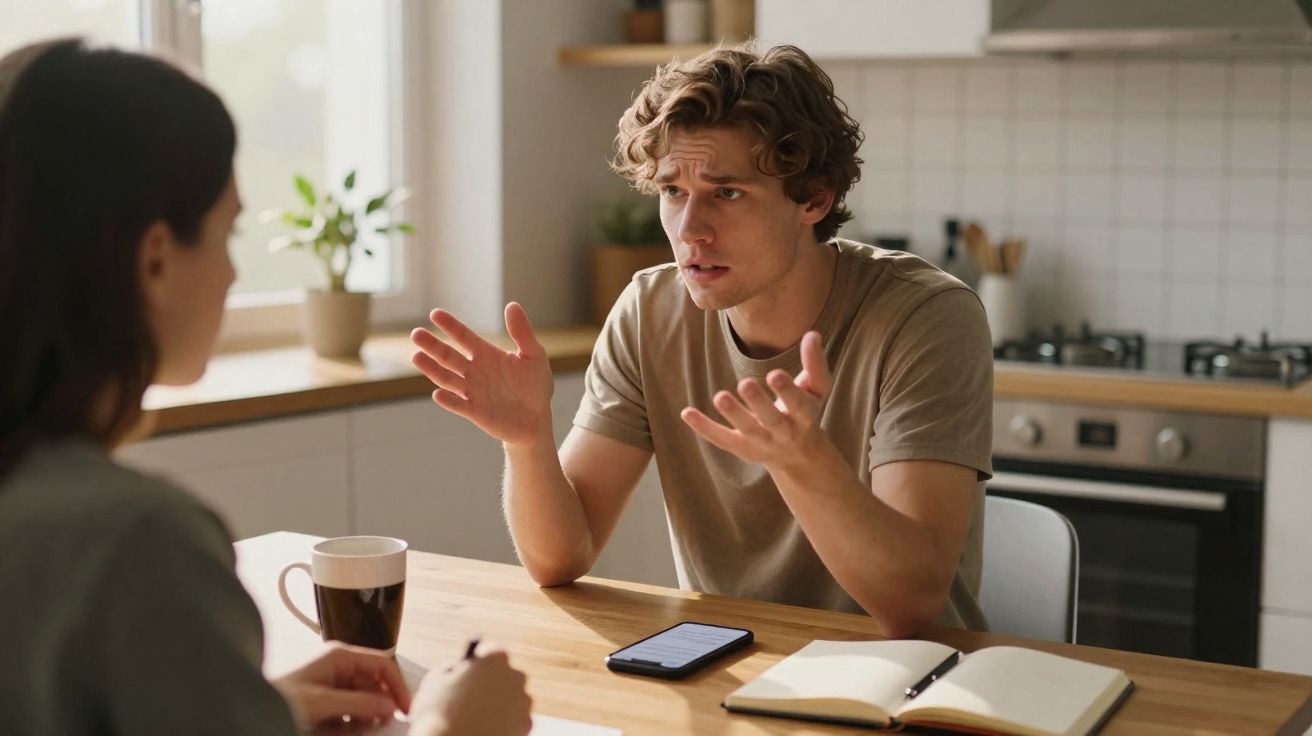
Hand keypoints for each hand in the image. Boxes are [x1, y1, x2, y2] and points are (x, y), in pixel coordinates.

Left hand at [271, 643, 411, 728]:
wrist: (251, 711)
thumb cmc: (280, 699)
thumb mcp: (323, 702)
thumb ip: (359, 703)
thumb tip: (389, 707)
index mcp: (340, 656)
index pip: (383, 664)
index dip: (398, 685)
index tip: (405, 709)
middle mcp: (338, 664)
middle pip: (374, 682)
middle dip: (381, 704)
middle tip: (384, 726)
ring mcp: (331, 680)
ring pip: (363, 697)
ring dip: (367, 715)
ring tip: (364, 731)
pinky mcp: (324, 697)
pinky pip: (349, 707)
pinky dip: (353, 720)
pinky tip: (348, 731)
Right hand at [409, 644, 532, 735]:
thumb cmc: (439, 713)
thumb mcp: (435, 679)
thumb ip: (451, 666)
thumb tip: (458, 668)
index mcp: (494, 658)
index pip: (491, 651)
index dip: (480, 661)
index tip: (474, 669)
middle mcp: (514, 675)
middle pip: (505, 674)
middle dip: (492, 682)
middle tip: (474, 696)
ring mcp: (523, 700)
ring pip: (513, 697)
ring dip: (500, 703)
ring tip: (479, 716)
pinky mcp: (527, 723)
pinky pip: (516, 719)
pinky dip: (505, 723)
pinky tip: (488, 728)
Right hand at [411, 302, 554, 444]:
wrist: (537, 419)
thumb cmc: (535, 385)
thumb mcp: (534, 356)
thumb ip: (522, 333)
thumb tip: (512, 305)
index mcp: (486, 354)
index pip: (464, 337)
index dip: (450, 326)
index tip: (435, 314)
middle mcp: (474, 371)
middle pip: (448, 356)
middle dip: (432, 346)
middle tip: (416, 333)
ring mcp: (472, 392)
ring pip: (447, 379)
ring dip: (432, 369)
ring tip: (416, 356)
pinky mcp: (475, 412)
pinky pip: (459, 405)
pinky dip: (449, 401)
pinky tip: (438, 393)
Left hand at [680, 331, 832, 468]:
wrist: (799, 457)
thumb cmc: (806, 412)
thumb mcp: (817, 390)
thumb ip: (814, 363)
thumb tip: (811, 333)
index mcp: (805, 416)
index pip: (798, 405)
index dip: (787, 391)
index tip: (774, 374)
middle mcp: (784, 432)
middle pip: (772, 420)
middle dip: (758, 404)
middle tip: (745, 383)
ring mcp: (762, 442)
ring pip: (747, 431)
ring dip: (733, 414)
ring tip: (719, 396)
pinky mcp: (742, 448)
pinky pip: (722, 439)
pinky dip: (705, 428)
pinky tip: (687, 413)